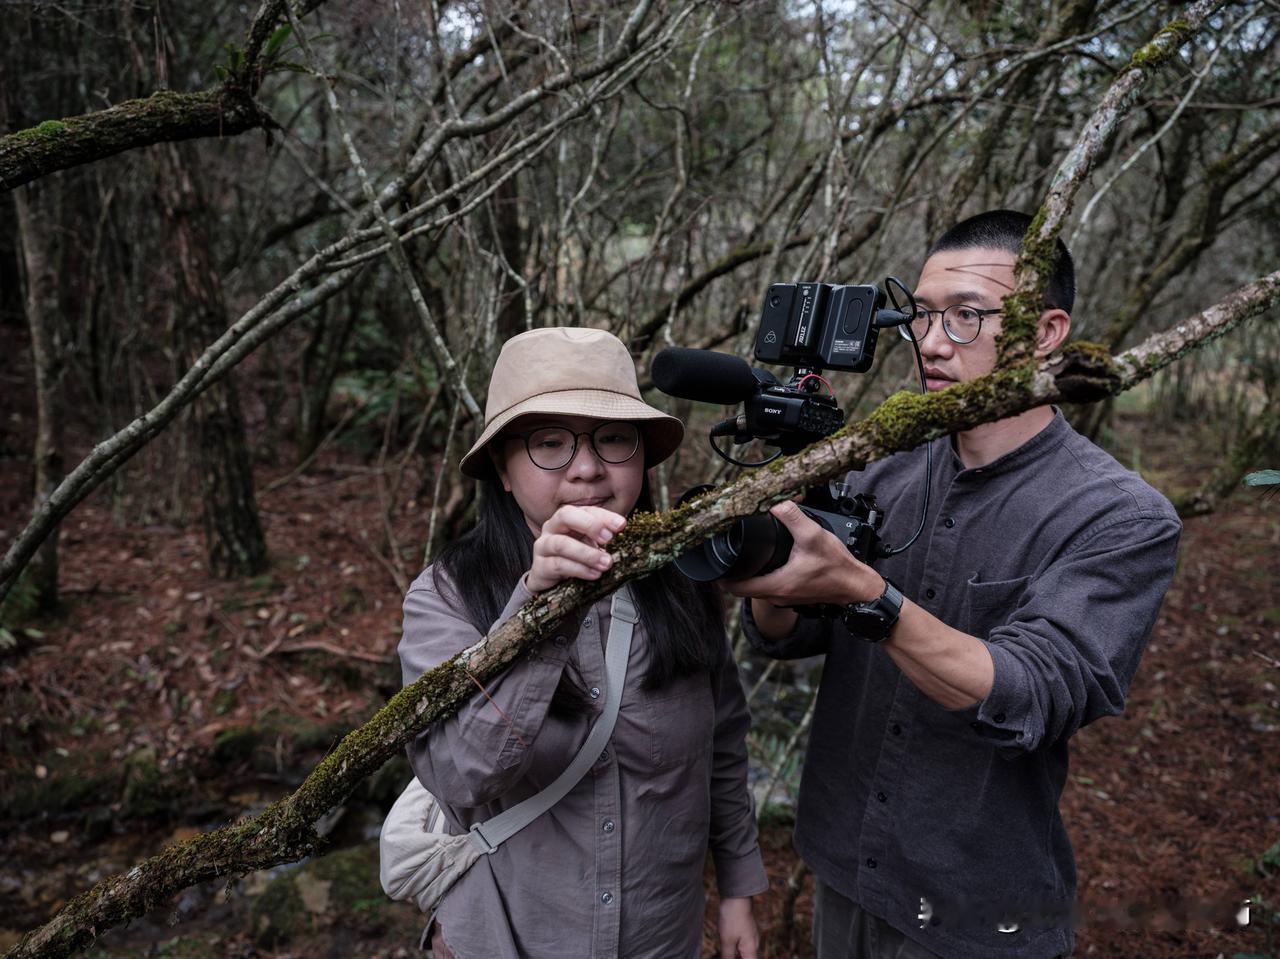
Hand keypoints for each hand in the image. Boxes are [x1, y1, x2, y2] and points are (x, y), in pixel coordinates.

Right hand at [526, 505, 626, 593]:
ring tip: (606, 563)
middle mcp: (552, 528)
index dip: (604, 516)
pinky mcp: (540, 566)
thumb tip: (625, 537)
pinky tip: (593, 574)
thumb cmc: (573, 559)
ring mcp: (543, 546)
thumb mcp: (590, 546)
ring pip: (561, 543)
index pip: (586, 510)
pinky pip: (558, 565)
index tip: (621, 525)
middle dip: (589, 525)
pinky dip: (579, 569)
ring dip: (587, 554)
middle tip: (609, 539)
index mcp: (567, 519)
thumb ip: (603, 540)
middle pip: (565, 515)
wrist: (551, 583)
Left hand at [718, 896, 758, 958]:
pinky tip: (724, 945)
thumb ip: (728, 956)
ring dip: (733, 954)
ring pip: (742, 953)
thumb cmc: (733, 918)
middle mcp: (753, 945)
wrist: (736, 896)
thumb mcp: (727, 940)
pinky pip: (739, 945)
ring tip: (723, 950)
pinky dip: (733, 948)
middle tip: (724, 954)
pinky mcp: (744, 931)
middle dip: (735, 958)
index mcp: (751, 950)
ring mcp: (749, 937)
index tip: (728, 957)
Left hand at [724, 501, 881, 606]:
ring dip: (749, 576)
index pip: (736, 588)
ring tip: (744, 558)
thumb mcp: (813, 535)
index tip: (716, 565)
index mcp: (776, 584)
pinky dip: (764, 578)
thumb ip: (792, 517)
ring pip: (757, 589)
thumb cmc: (837, 567)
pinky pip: (770, 588)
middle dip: (733, 575)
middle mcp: (777, 595)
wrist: (855, 585)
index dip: (722, 577)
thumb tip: (775, 502)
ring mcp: (785, 598)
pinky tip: (767, 564)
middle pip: (743, 589)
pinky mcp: (793, 595)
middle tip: (727, 557)